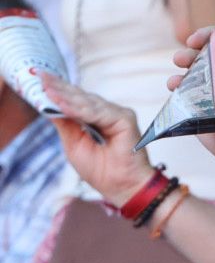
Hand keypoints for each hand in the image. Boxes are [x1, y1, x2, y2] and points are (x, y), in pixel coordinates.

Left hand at [39, 74, 158, 205]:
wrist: (120, 186)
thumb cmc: (101, 169)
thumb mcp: (73, 143)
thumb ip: (65, 123)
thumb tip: (48, 104)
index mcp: (95, 118)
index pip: (75, 100)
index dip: (57, 90)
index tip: (39, 78)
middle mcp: (107, 113)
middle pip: (80, 96)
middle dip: (59, 87)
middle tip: (40, 76)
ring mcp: (117, 114)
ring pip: (87, 103)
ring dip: (66, 97)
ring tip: (47, 89)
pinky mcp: (125, 119)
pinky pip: (98, 112)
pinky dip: (79, 109)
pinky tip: (63, 105)